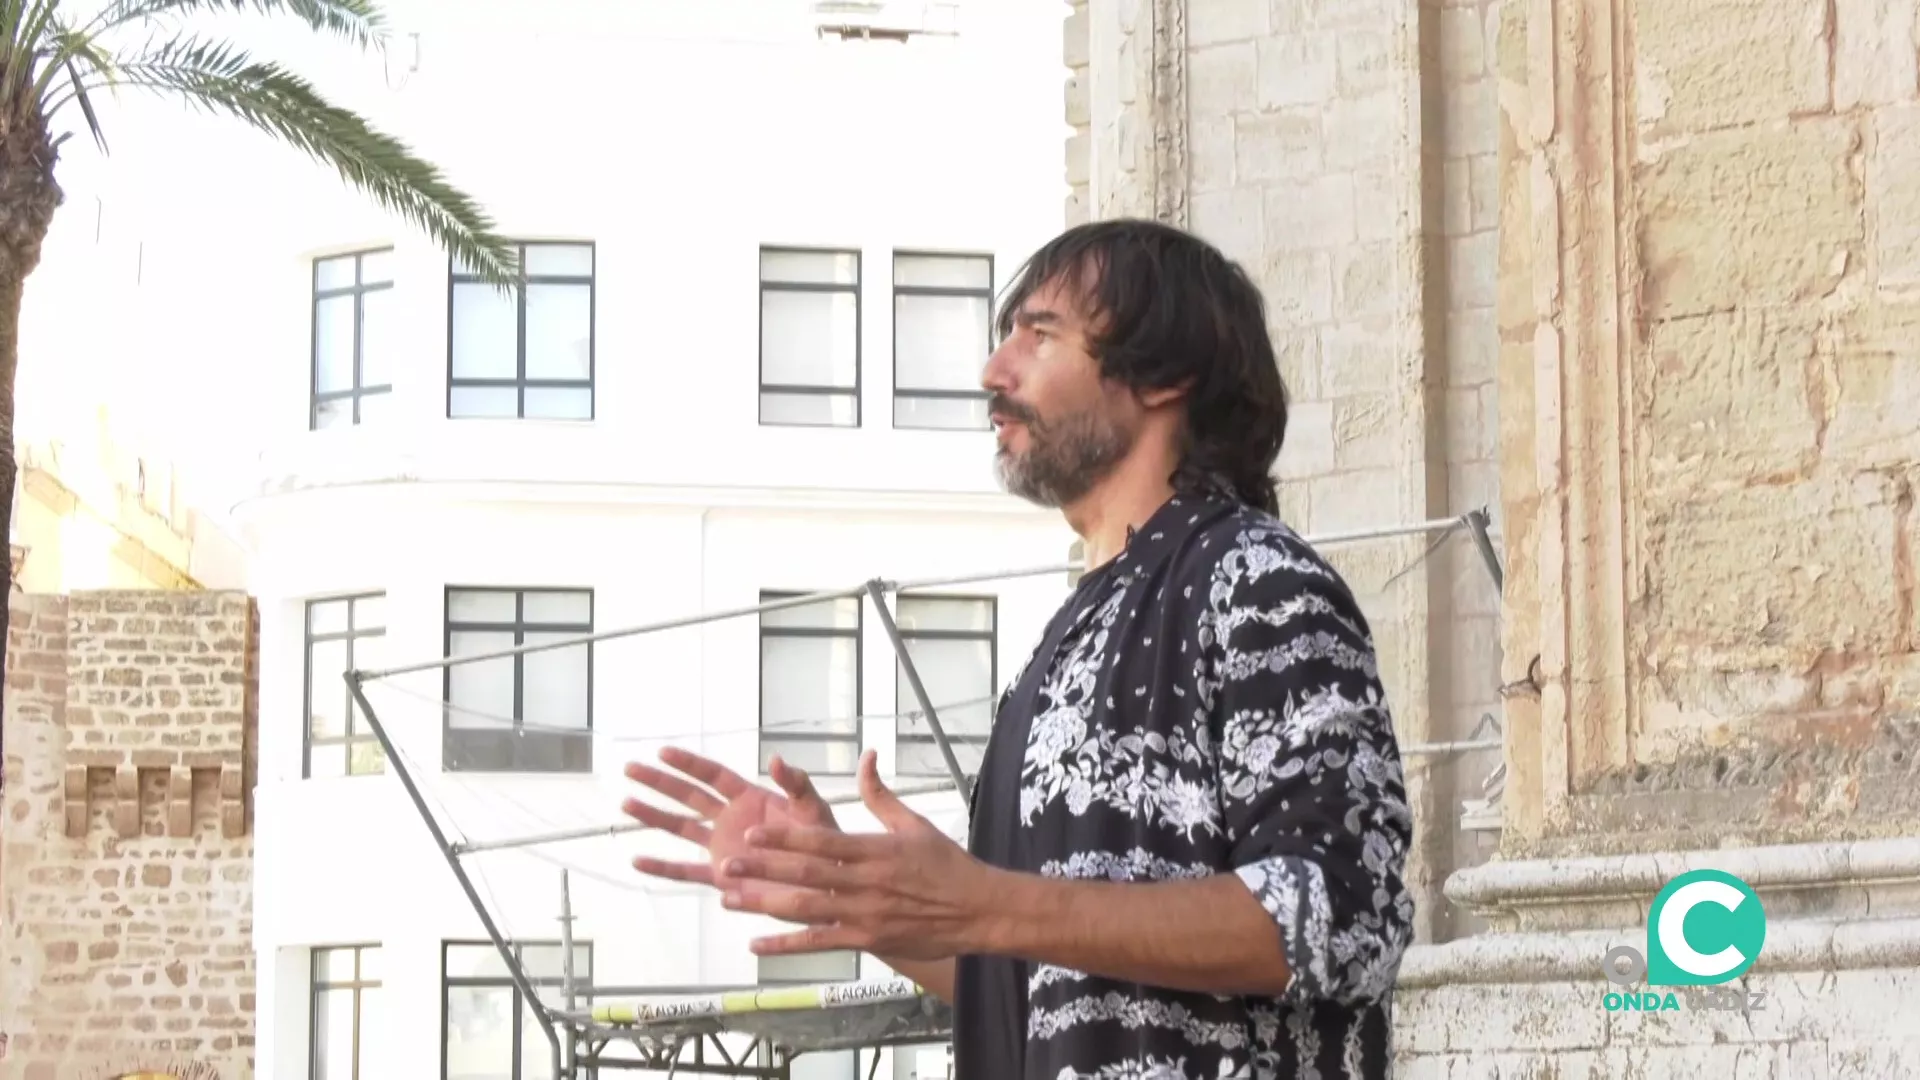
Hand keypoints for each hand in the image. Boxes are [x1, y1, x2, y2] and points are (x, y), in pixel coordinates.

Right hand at [623, 747, 837, 903]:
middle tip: (630, 768)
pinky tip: (637, 862)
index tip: (662, 752)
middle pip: (689, 796)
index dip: (688, 764)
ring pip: (681, 829)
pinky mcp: (723, 878)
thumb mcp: (813, 808)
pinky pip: (687, 873)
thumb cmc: (825, 841)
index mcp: (750, 798)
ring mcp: (723, 848)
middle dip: (660, 783)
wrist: (827, 883)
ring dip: (654, 816)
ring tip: (625, 803)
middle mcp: (731, 820)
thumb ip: (796, 784)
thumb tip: (776, 759)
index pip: (712, 776)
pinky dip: (663, 869)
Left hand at [720, 750, 1008, 961]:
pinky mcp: (867, 940)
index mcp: (874, 849)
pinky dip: (786, 945)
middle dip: (762, 868)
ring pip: (805, 909)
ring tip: (729, 898)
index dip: (784, 839)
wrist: (978, 909)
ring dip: (764, 904)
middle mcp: (864, 882)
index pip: (821, 842)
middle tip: (726, 863)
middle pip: (805, 874)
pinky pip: (819, 943)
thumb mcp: (914, 823)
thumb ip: (881, 795)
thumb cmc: (947, 864)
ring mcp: (864, 915)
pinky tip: (756, 945)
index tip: (752, 833)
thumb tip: (866, 757)